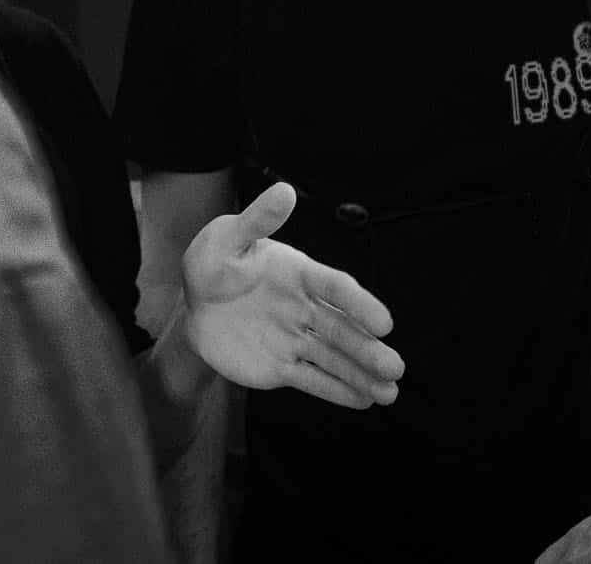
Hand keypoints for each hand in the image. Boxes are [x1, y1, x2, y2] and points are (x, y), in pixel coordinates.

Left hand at [180, 182, 404, 408]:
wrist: (194, 305)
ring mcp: (295, 338)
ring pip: (333, 358)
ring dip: (362, 375)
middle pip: (342, 329)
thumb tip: (285, 190)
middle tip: (397, 367)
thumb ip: (258, 220)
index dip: (361, 305)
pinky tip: (365, 401)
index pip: (335, 288)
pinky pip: (312, 379)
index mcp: (299, 272)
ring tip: (391, 394)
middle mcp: (305, 307)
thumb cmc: (213, 262)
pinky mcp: (282, 366)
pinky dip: (337, 391)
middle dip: (369, 349)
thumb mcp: (228, 238)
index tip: (385, 323)